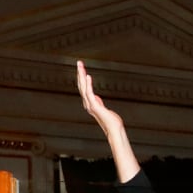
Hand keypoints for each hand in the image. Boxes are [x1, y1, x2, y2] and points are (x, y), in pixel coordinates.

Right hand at [75, 60, 140, 180]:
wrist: (114, 129)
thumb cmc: (111, 120)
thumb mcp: (104, 108)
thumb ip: (98, 102)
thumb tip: (96, 97)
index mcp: (90, 103)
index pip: (84, 88)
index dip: (82, 78)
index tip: (81, 68)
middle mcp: (88, 103)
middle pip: (81, 85)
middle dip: (80, 74)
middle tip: (79, 63)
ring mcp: (90, 105)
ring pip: (83, 87)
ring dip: (82, 76)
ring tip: (81, 66)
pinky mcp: (94, 106)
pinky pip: (89, 93)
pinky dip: (88, 84)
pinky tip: (87, 76)